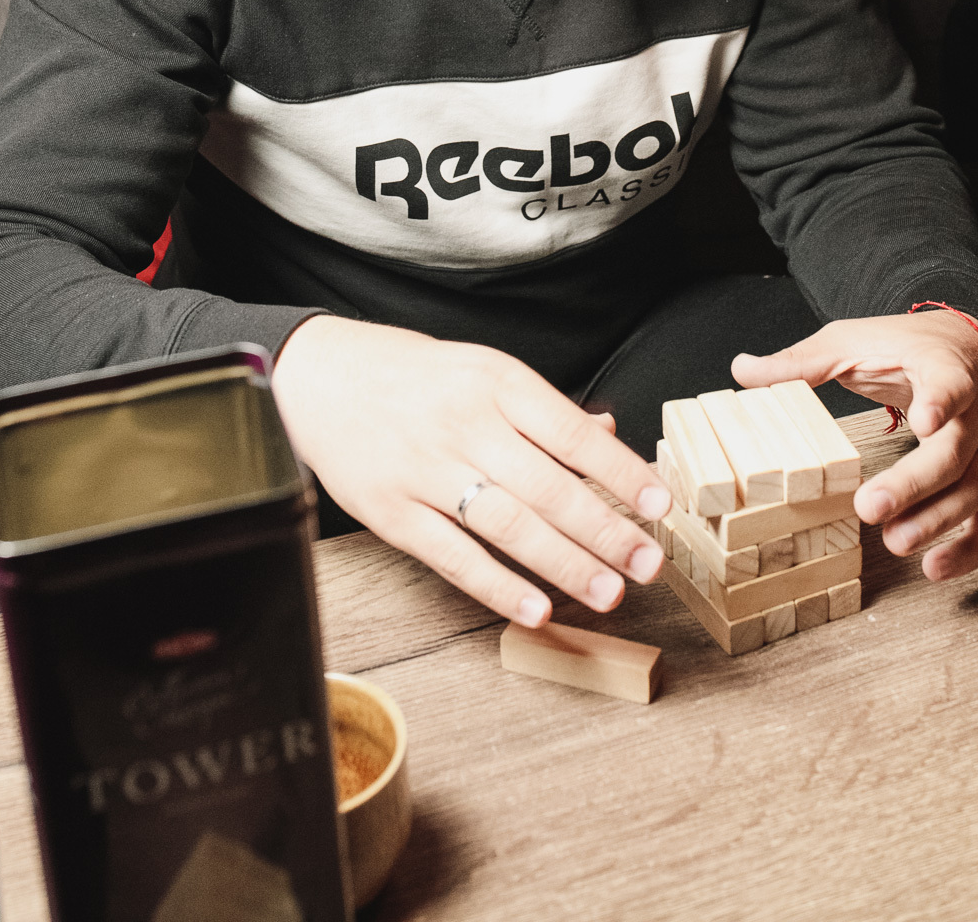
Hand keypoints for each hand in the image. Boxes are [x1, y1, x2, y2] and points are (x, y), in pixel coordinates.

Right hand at [272, 317, 670, 624]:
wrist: (317, 376)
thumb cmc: (411, 374)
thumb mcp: (481, 370)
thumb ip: (544, 409)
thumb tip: (609, 437)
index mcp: (494, 381)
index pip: (572, 434)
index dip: (621, 473)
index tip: (660, 505)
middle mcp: (464, 423)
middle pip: (548, 487)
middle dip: (607, 531)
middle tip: (649, 563)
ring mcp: (425, 471)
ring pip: (508, 525)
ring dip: (565, 564)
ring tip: (609, 592)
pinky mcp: (391, 512)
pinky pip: (453, 556)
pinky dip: (497, 587)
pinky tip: (536, 608)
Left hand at [731, 311, 977, 580]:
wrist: (967, 349)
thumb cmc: (903, 346)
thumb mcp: (852, 341)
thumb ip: (802, 361)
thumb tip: (741, 369)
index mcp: (942, 369)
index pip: (950, 383)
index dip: (941, 402)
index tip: (923, 421)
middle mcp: (972, 414)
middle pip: (954, 452)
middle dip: (914, 484)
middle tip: (870, 507)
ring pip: (973, 491)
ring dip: (935, 521)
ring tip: (895, 542)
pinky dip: (971, 549)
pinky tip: (935, 569)